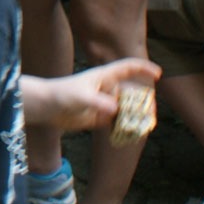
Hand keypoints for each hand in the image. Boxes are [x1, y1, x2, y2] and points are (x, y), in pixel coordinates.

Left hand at [32, 58, 162, 131]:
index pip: (128, 68)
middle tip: (151, 113)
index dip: (143, 69)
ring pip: (126, 109)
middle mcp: (106, 89)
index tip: (158, 74)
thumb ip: (98, 102)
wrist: (46, 107)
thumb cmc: (61, 94)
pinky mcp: (99, 117)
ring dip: (136, 117)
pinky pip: (117, 122)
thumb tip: (116, 109)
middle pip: (132, 92)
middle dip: (144, 101)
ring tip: (145, 126)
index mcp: (104, 76)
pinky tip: (130, 135)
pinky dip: (125, 127)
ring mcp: (104, 103)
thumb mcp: (81, 96)